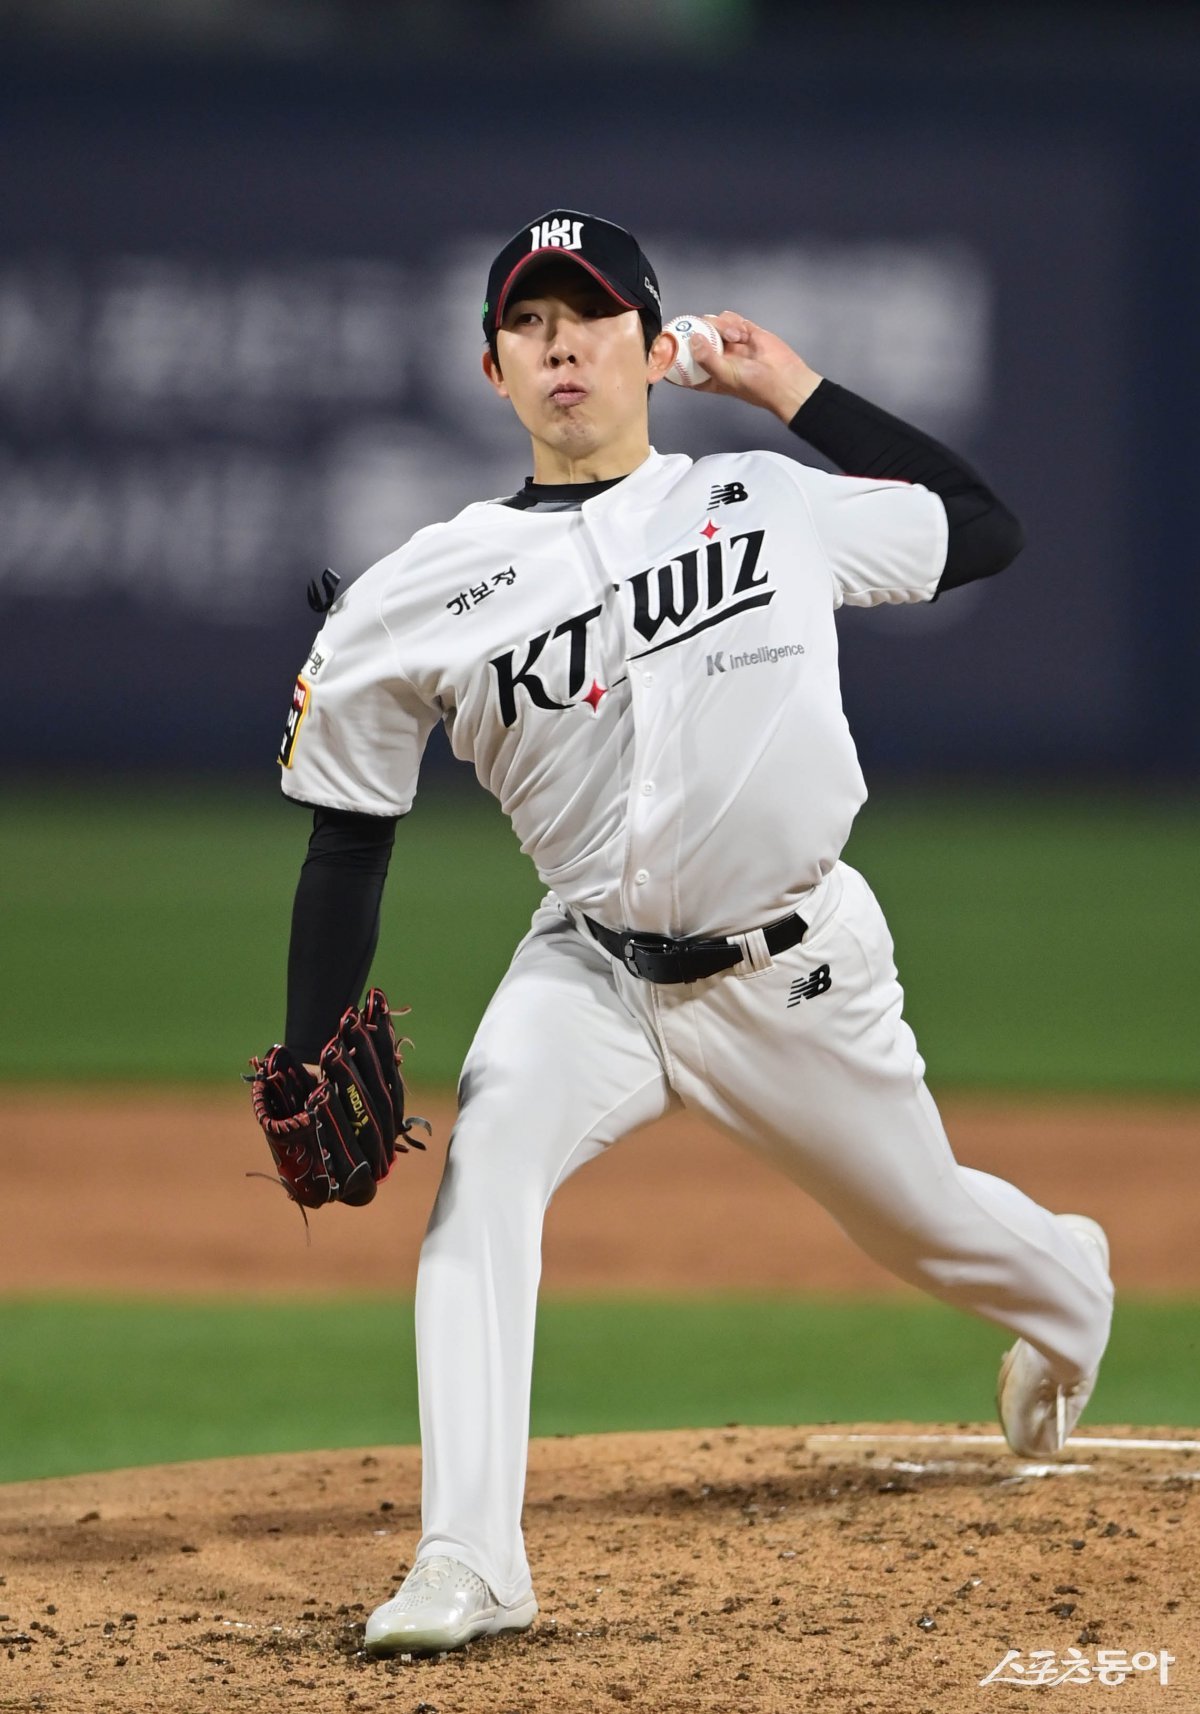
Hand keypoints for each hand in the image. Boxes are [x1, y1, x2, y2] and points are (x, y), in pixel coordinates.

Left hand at [685, 311, 822, 422]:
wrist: (786, 380)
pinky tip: (743, 332)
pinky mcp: (744, 332)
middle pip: (696, 338)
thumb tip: (692, 339)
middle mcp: (716, 358)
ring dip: (723, 327)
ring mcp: (730, 344)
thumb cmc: (755, 386)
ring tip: (738, 337)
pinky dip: (734, 322)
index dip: (673, 356)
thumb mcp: (726, 376)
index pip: (683, 366)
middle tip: (696, 327)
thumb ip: (707, 358)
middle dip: (695, 331)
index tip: (664, 345)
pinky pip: (731, 320)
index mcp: (707, 375)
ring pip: (713, 325)